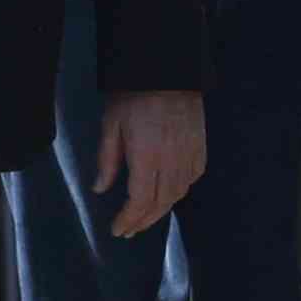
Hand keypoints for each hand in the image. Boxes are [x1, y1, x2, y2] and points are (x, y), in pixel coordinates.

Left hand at [102, 87, 209, 238]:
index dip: (129, 219)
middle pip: (160, 203)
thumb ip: (107, 159)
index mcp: (147, 156)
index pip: (140, 200)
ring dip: (161, 210)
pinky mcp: (200, 148)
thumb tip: (100, 188)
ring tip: (145, 217)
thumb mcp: (111, 124)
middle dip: (143, 221)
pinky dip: (179, 191)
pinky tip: (168, 194)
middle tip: (128, 230)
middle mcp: (172, 161)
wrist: (169, 70)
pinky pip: (192, 179)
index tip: (117, 229)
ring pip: (178, 194)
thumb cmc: (134, 95)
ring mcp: (189, 155)